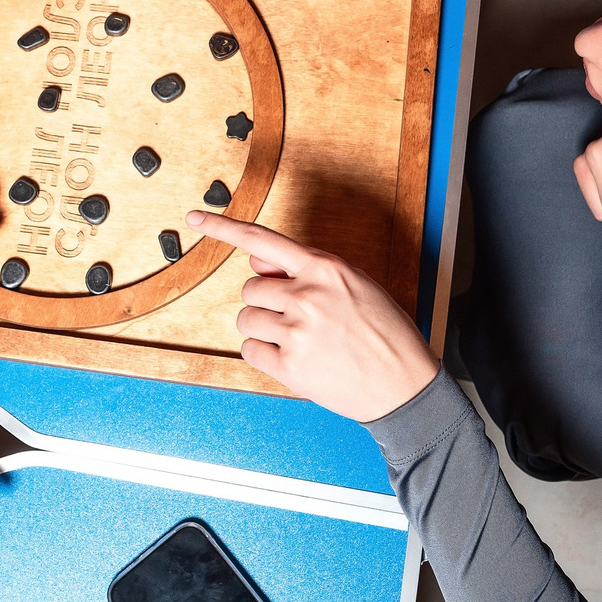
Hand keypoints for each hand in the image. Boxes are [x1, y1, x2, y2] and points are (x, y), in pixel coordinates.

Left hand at [188, 209, 439, 422]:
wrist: (405, 384)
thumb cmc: (385, 333)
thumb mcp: (355, 286)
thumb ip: (306, 271)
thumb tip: (256, 264)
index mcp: (324, 269)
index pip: (261, 240)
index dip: (223, 227)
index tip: (196, 218)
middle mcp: (306, 295)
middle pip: (250, 289)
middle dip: (266, 303)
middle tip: (295, 319)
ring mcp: (296, 331)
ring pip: (246, 320)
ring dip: (264, 330)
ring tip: (300, 341)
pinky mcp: (289, 365)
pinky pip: (250, 351)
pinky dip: (265, 356)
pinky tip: (294, 359)